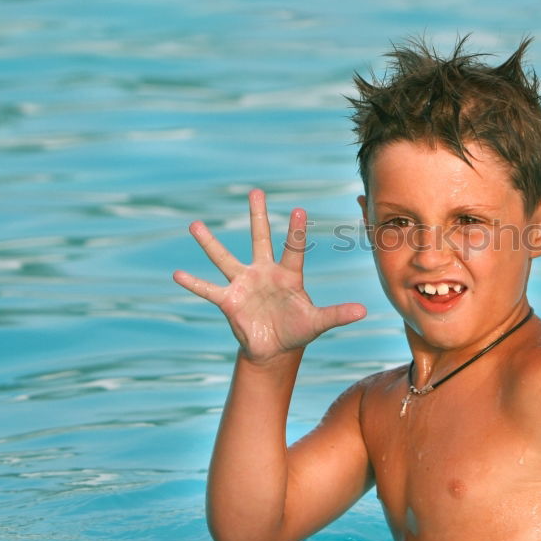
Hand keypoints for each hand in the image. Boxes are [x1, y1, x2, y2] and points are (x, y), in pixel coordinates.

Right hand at [173, 189, 365, 363]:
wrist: (274, 348)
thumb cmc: (298, 329)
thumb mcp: (318, 322)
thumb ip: (337, 314)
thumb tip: (364, 311)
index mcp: (289, 275)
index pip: (294, 248)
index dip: (296, 231)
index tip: (299, 209)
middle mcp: (265, 272)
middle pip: (260, 238)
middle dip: (258, 216)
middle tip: (256, 191)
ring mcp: (245, 284)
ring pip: (225, 259)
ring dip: (210, 244)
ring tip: (194, 225)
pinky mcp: (229, 300)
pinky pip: (208, 290)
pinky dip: (194, 283)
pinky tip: (177, 274)